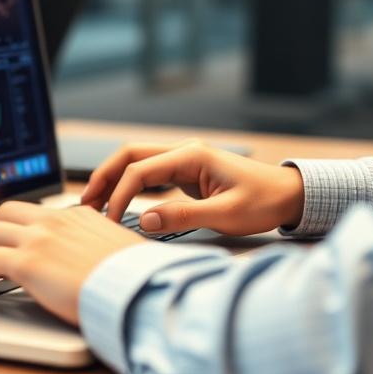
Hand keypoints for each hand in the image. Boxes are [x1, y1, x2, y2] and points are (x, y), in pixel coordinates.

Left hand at [0, 201, 145, 325]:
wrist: (141, 288)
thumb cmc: (137, 281)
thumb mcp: (117, 256)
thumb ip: (95, 252)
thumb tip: (87, 268)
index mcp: (79, 216)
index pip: (34, 215)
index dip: (11, 230)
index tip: (0, 246)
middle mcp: (56, 220)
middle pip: (4, 215)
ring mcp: (40, 238)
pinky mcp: (28, 261)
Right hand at [81, 138, 303, 235]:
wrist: (289, 195)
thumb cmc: (264, 202)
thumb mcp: (225, 215)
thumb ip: (183, 216)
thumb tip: (145, 221)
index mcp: (191, 155)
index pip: (140, 170)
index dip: (119, 195)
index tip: (110, 221)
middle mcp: (184, 152)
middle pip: (130, 155)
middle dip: (104, 177)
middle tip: (84, 204)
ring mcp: (185, 161)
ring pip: (137, 162)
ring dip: (113, 180)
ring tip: (93, 203)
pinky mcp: (187, 173)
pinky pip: (150, 174)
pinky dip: (129, 186)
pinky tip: (119, 203)